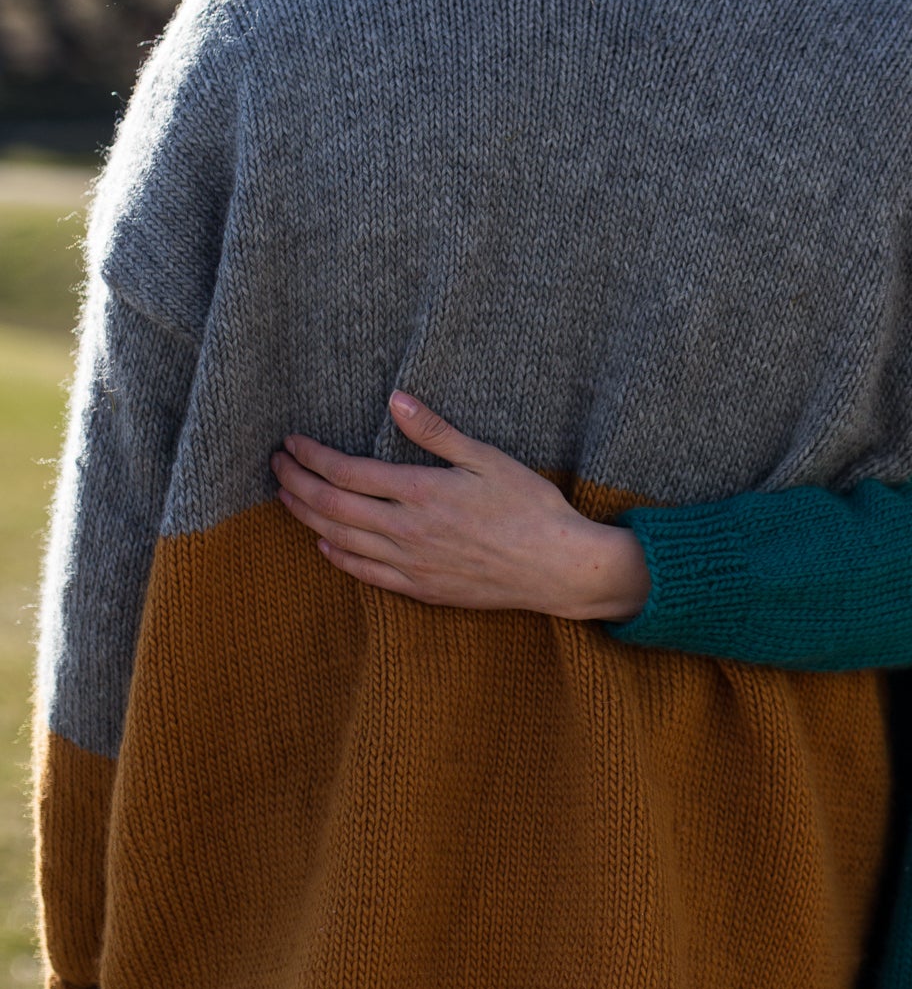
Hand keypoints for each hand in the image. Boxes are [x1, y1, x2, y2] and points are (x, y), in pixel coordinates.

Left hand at [271, 394, 652, 619]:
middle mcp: (407, 531)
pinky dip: (338, 556)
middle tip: (275, 466)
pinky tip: (325, 544)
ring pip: (341, 539)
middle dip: (297, 483)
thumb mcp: (487, 458)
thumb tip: (395, 400)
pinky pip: (366, 574)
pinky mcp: (422, 588)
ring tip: (286, 498)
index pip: (347, 472)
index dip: (312, 456)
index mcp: (421, 492)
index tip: (291, 442)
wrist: (558, 568)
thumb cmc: (531, 506)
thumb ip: (435, 432)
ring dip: (307, 517)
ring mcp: (411, 564)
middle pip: (332, 506)